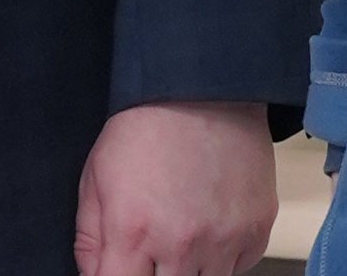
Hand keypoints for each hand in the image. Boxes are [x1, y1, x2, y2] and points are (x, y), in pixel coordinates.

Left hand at [72, 99, 275, 275]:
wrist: (202, 90)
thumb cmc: (145, 128)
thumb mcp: (95, 180)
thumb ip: (90, 242)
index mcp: (133, 233)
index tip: (122, 268)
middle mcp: (182, 244)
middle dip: (154, 274)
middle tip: (152, 249)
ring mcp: (224, 241)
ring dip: (189, 270)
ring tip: (180, 234)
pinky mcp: (256, 232)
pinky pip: (237, 268)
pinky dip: (222, 258)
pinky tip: (209, 224)